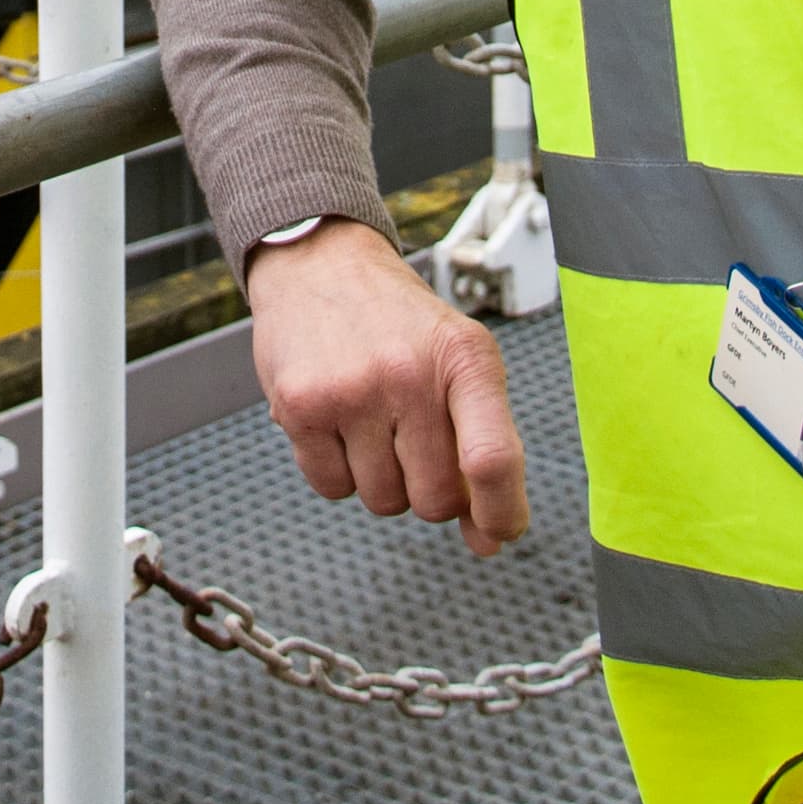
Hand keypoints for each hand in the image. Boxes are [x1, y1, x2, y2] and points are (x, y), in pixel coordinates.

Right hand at [243, 219, 529, 556]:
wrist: (322, 264)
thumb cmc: (399, 324)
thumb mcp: (459, 364)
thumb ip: (484, 449)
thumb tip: (490, 539)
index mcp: (466, 358)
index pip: (493, 458)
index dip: (502, 511)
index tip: (500, 530)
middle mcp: (409, 373)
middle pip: (435, 499)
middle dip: (430, 491)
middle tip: (416, 445)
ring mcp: (351, 391)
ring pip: (384, 502)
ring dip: (383, 480)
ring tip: (375, 423)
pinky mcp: (300, 407)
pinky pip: (332, 489)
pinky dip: (338, 471)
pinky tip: (340, 424)